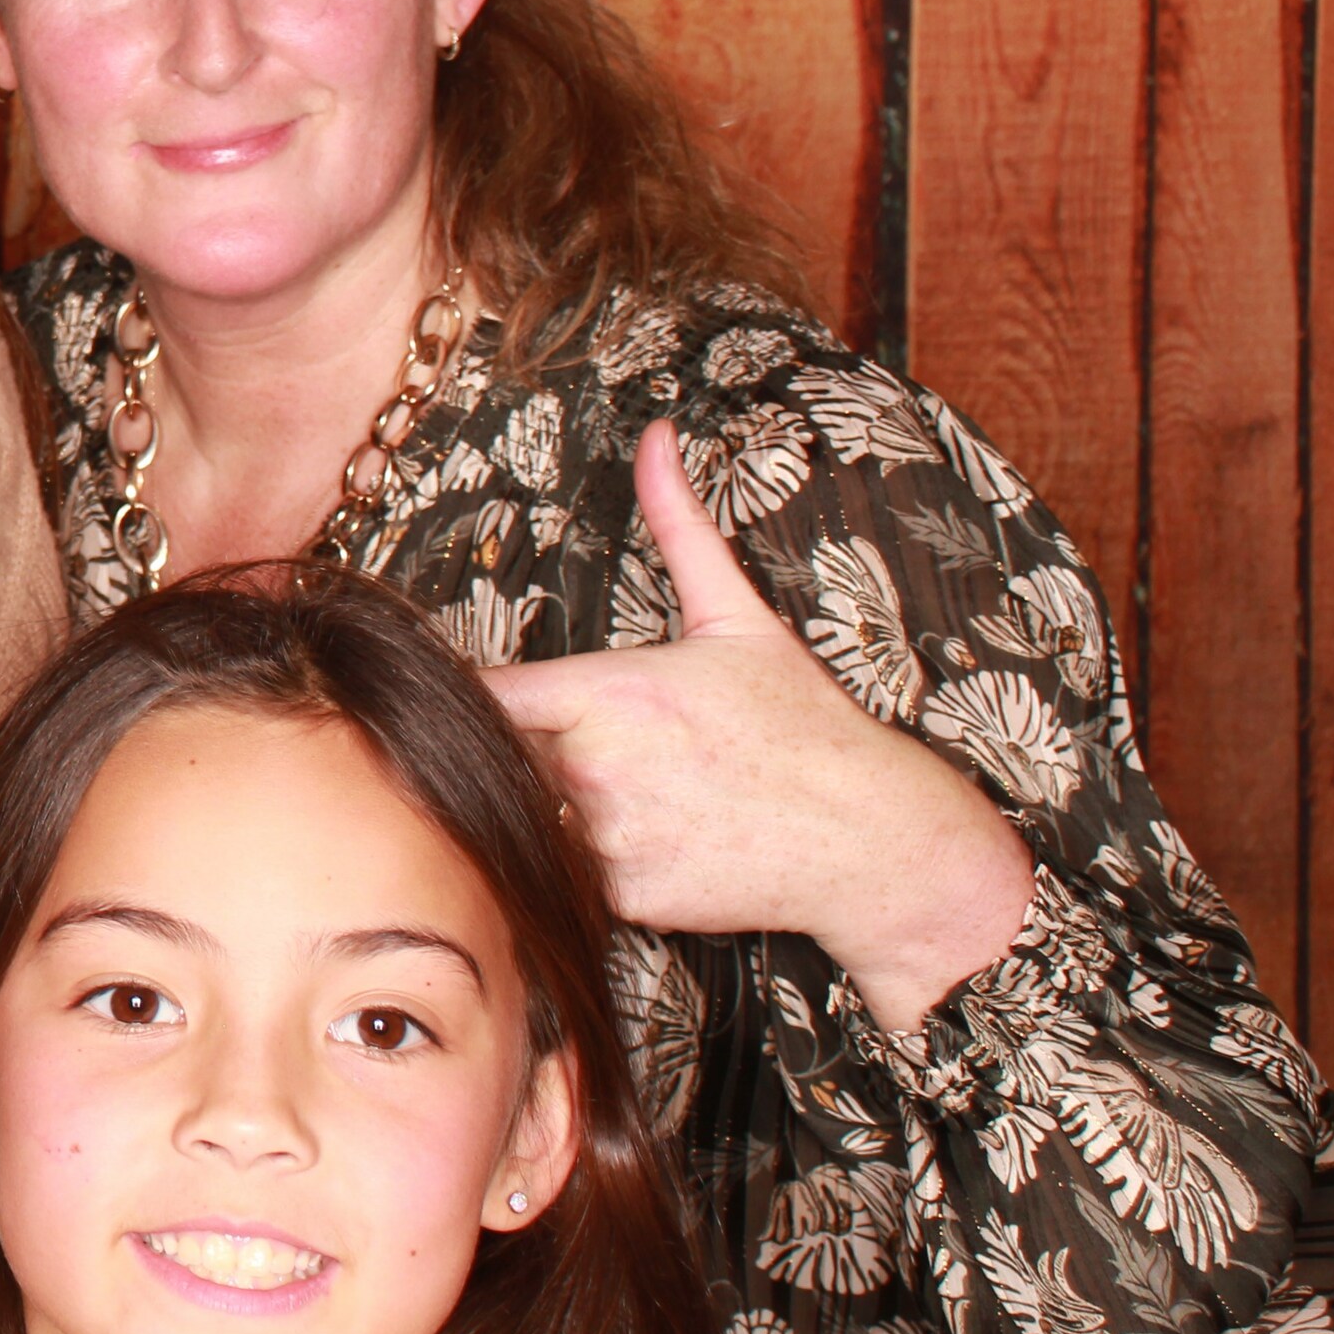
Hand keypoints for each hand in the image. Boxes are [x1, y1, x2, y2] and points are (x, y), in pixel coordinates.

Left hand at [484, 419, 1037, 1033]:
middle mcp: (593, 765)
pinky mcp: (624, 896)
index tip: (476, 695)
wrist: (869, 839)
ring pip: (525, 817)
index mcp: (607, 692)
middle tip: (538, 745)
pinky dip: (579, 861)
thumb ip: (680, 525)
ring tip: (594, 793)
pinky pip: (566, 875)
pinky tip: (629, 839)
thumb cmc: (801, 724)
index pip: (478, 694)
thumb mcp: (738, 617)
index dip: (464, 696)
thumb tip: (658, 437)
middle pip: (492, 756)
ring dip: (536, 806)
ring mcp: (606, 836)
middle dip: (504, 750)